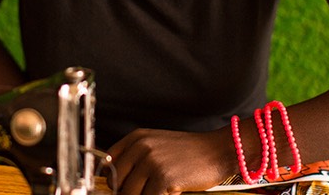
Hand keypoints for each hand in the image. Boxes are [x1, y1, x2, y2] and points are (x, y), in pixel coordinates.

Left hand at [106, 127, 234, 194]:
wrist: (219, 150)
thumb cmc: (191, 152)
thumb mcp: (158, 146)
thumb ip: (137, 158)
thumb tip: (118, 182)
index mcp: (137, 138)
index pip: (109, 162)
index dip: (112, 180)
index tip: (117, 189)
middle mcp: (141, 147)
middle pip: (117, 183)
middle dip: (127, 194)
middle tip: (146, 192)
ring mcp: (152, 162)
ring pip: (130, 194)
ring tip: (159, 191)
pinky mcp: (163, 178)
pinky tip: (170, 193)